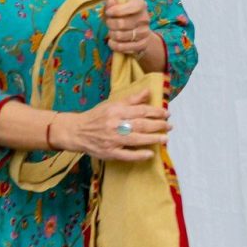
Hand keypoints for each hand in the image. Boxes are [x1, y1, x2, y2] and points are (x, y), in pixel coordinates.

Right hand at [52, 88, 169, 161]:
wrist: (76, 131)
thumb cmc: (96, 116)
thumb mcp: (112, 104)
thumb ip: (131, 100)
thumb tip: (148, 92)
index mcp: (116, 111)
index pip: (141, 111)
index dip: (156, 112)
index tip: (166, 113)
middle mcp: (115, 125)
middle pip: (141, 125)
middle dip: (158, 125)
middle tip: (169, 126)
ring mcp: (112, 140)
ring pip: (136, 139)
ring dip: (153, 139)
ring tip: (165, 138)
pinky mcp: (109, 153)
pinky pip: (127, 155)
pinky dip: (139, 155)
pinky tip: (150, 154)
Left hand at [104, 0, 156, 57]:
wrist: (138, 29)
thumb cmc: (125, 14)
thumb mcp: (119, 5)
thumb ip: (113, 3)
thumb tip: (111, 1)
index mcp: (141, 5)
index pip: (130, 7)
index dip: (116, 10)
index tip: (109, 12)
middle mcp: (145, 19)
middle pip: (121, 24)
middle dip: (110, 24)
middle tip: (109, 23)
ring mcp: (144, 33)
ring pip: (120, 36)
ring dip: (111, 34)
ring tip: (111, 32)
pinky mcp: (142, 45)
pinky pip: (122, 47)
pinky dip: (113, 45)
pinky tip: (112, 41)